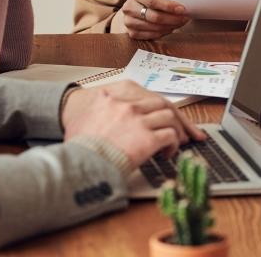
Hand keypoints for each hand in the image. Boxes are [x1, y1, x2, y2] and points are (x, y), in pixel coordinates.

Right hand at [62, 81, 205, 165]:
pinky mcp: (148, 138)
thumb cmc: (78, 148)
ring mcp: (138, 121)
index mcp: (112, 98)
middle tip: (183, 130)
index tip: (163, 115)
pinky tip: (167, 153)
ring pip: (170, 118)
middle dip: (175, 117)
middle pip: (162, 104)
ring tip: (176, 142)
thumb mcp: (81, 121)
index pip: (144, 97)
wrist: (78, 164)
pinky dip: (173, 145)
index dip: (157, 107)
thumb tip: (106, 113)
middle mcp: (127, 106)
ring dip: (176, 130)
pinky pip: (170, 136)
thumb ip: (98, 112)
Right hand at [113, 0, 189, 39]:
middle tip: (185, 18)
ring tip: (180, 23)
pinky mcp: (131, 33)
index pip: (153, 0)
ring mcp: (128, 21)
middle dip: (173, 19)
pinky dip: (163, 33)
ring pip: (153, 27)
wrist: (137, 9)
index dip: (168, 6)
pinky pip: (151, 35)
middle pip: (154, 16)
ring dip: (170, 27)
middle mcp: (128, 7)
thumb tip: (184, 6)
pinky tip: (171, 28)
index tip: (182, 9)